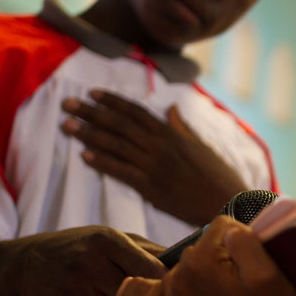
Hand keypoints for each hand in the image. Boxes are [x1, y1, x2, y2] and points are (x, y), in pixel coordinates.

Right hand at [7, 226, 166, 295]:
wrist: (30, 263)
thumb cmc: (85, 249)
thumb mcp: (114, 239)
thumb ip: (151, 251)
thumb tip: (190, 262)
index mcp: (107, 241)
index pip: (150, 268)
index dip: (168, 285)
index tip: (178, 295)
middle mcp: (88, 262)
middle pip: (136, 295)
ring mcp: (72, 289)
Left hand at [60, 89, 248, 224]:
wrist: (228, 202)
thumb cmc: (219, 175)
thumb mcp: (202, 146)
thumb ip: (182, 127)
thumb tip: (171, 108)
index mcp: (173, 135)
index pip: (137, 113)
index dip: (113, 102)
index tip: (92, 93)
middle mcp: (161, 147)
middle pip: (120, 125)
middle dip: (92, 113)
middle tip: (67, 104)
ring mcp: (155, 167)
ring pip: (117, 146)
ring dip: (90, 134)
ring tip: (67, 125)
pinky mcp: (152, 188)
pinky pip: (123, 172)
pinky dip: (103, 163)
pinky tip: (85, 155)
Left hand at [162, 216, 295, 295]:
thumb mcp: (267, 270)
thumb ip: (243, 239)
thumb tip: (227, 229)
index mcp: (200, 262)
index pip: (221, 226)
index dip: (243, 240)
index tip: (252, 264)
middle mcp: (178, 279)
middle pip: (204, 246)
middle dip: (223, 256)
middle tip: (243, 282)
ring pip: (194, 266)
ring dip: (210, 272)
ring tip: (231, 295)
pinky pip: (186, 288)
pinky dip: (200, 291)